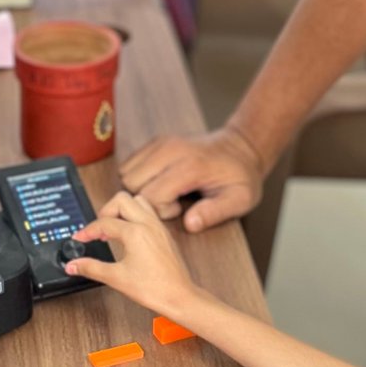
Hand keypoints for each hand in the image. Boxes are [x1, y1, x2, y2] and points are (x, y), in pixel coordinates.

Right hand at [64, 190, 204, 324]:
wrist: (179, 297)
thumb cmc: (155, 288)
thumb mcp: (116, 278)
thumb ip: (91, 268)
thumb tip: (74, 265)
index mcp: (136, 232)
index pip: (104, 222)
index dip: (87, 231)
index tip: (80, 239)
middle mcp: (148, 224)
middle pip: (121, 199)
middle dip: (105, 211)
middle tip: (98, 229)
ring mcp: (158, 227)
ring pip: (138, 201)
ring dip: (122, 210)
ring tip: (113, 228)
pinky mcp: (164, 233)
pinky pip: (148, 213)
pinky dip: (135, 216)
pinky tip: (129, 234)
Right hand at [118, 125, 265, 232]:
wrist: (240, 147)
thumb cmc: (240, 176)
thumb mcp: (239, 200)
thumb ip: (215, 213)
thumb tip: (190, 224)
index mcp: (190, 166)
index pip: (151, 195)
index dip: (160, 211)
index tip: (179, 210)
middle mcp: (171, 150)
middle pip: (131, 183)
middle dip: (144, 200)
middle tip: (169, 203)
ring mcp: (161, 143)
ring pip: (125, 172)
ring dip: (138, 189)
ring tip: (164, 192)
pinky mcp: (155, 142)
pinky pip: (129, 163)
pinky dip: (136, 177)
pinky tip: (158, 183)